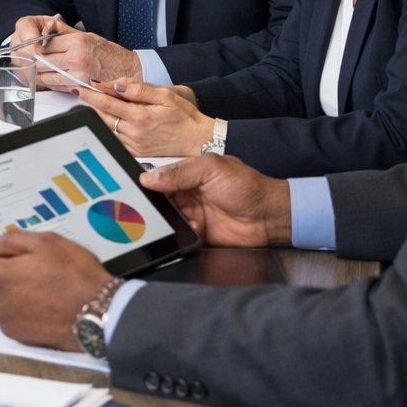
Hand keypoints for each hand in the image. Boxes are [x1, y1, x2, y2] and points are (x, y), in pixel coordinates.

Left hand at [0, 231, 112, 350]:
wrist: (101, 314)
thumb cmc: (78, 279)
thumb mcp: (46, 243)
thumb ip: (10, 241)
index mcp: (0, 278)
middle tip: (10, 262)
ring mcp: (8, 323)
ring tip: (29, 280)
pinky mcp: (19, 336)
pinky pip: (5, 317)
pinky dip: (13, 307)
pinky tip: (36, 298)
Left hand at [30, 27, 142, 90]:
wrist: (127, 69)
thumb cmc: (108, 52)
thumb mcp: (86, 35)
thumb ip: (63, 31)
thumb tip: (46, 25)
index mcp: (77, 42)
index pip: (45, 44)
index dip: (34, 47)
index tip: (30, 48)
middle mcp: (77, 58)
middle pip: (43, 61)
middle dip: (34, 61)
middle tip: (28, 61)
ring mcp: (79, 74)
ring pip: (47, 76)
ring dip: (40, 74)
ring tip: (37, 71)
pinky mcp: (81, 87)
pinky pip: (58, 86)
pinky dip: (50, 84)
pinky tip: (49, 79)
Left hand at [79, 79, 214, 155]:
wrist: (198, 139)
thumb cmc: (184, 115)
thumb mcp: (165, 95)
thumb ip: (138, 89)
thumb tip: (115, 85)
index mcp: (140, 116)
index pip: (107, 103)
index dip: (91, 94)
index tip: (80, 87)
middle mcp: (134, 133)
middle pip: (102, 116)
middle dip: (92, 104)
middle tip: (83, 92)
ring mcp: (134, 145)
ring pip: (107, 127)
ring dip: (100, 115)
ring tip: (97, 103)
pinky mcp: (136, 152)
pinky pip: (116, 138)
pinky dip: (110, 127)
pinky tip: (113, 119)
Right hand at [139, 156, 292, 246]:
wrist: (270, 215)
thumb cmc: (246, 185)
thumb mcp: (211, 169)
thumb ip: (179, 172)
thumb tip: (147, 178)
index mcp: (186, 176)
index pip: (158, 179)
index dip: (146, 184)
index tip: (136, 189)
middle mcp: (186, 196)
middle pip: (158, 202)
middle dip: (154, 206)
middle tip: (153, 208)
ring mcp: (191, 216)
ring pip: (167, 221)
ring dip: (168, 221)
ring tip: (180, 217)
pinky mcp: (198, 236)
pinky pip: (181, 238)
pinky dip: (183, 234)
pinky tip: (195, 228)